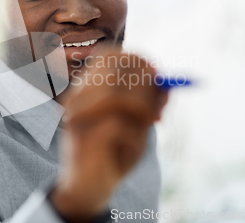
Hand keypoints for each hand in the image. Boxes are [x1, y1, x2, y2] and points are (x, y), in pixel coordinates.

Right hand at [50, 48, 167, 221]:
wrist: (88, 189)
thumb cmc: (112, 152)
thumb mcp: (136, 124)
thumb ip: (149, 102)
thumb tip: (167, 83)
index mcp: (86, 88)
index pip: (108, 55)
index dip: (136, 60)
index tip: (157, 74)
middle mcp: (77, 97)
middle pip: (114, 71)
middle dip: (145, 87)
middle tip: (158, 110)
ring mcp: (77, 117)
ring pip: (117, 96)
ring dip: (141, 112)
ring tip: (146, 129)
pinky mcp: (83, 137)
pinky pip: (118, 126)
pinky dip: (133, 138)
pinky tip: (129, 150)